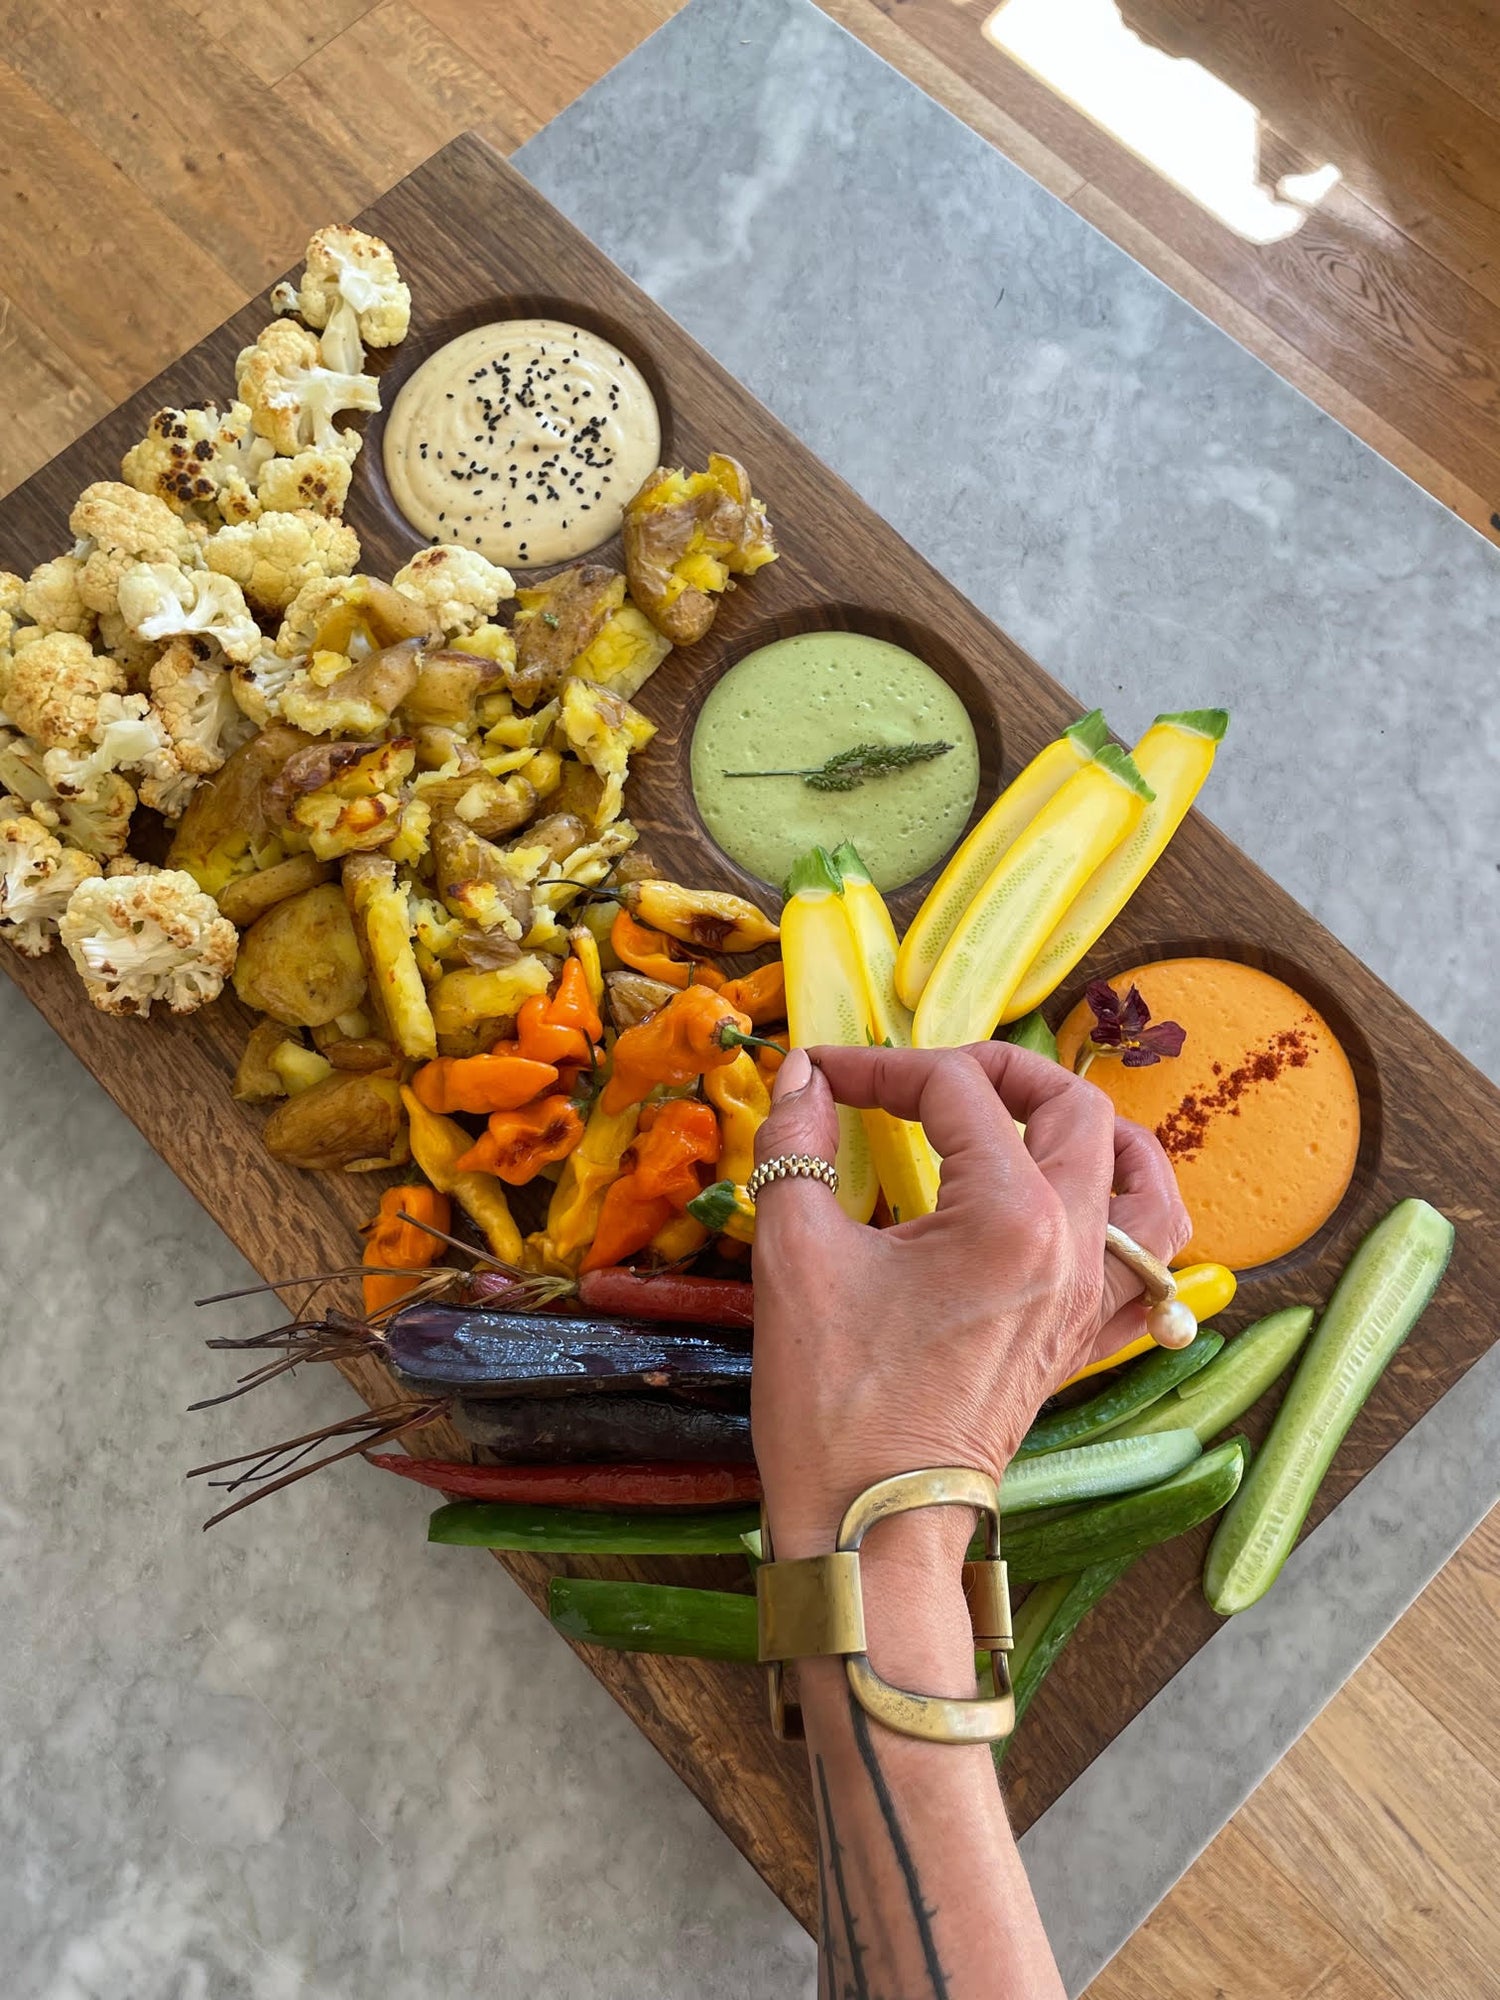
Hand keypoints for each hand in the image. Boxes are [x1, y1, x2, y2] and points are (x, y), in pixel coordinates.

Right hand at [750, 1042, 1188, 1563]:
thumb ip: (798, 1149)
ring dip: (1097, 1132)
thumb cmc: (834, 1401)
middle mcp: (1072, 1247)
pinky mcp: (1086, 1343)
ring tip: (1035, 1118)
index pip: (955, 1091)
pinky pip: (1152, 1269)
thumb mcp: (796, 1256)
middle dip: (999, 1070)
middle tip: (926, 1076)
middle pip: (1073, 1107)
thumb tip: (803, 1078)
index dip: (880, 1068)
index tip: (824, 1078)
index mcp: (1008, 1215)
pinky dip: (1133, 1223)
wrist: (874, 1524)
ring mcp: (1092, 1300)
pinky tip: (1086, 1211)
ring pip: (1144, 1181)